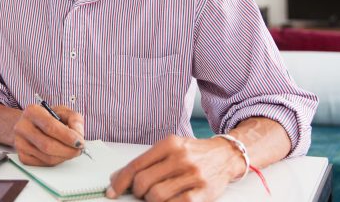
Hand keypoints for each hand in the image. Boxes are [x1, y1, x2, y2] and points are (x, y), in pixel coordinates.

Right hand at [13, 103, 84, 165]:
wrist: (29, 124)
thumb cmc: (48, 118)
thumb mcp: (62, 111)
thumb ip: (74, 119)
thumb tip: (78, 136)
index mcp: (32, 112)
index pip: (50, 127)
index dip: (67, 137)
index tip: (80, 142)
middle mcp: (23, 127)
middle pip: (48, 145)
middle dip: (68, 150)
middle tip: (79, 150)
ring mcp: (20, 143)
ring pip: (47, 157)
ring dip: (64, 157)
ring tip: (71, 151)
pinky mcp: (22, 156)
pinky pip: (44, 164)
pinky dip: (57, 161)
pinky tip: (60, 153)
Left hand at [106, 135, 244, 201]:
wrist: (226, 155)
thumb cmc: (194, 153)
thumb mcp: (171, 148)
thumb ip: (147, 162)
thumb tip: (118, 178)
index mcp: (169, 144)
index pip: (136, 165)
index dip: (120, 181)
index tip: (112, 191)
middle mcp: (181, 157)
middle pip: (144, 182)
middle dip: (137, 193)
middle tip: (140, 194)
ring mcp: (193, 175)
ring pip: (157, 196)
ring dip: (151, 201)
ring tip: (156, 197)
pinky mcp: (203, 193)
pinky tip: (168, 201)